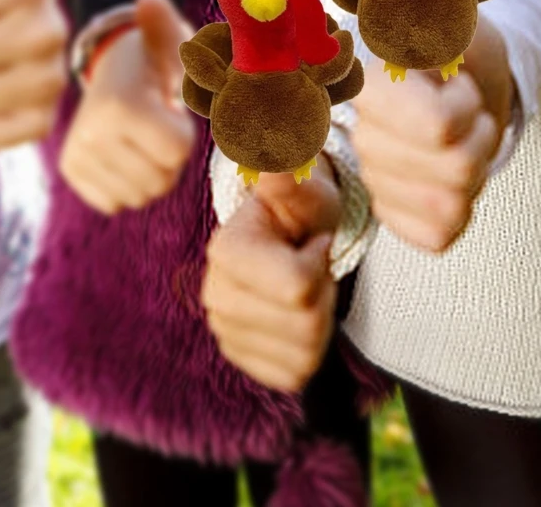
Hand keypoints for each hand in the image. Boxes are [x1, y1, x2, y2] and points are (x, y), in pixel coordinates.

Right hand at [59, 0, 194, 214]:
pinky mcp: (71, 172)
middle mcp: (90, 134)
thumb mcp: (170, 44)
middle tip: (156, 127)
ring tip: (142, 140)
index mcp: (120, 105)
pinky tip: (125, 156)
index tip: (168, 110)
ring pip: (141, 196)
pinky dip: (129, 185)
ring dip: (152, 172)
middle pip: (162, 179)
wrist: (110, 73)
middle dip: (170, 157)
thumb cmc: (153, 61)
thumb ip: (171, 29)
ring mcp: (77, 155)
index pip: (178, 151)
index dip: (184, 132)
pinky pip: (116, 203)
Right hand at [201, 158, 340, 391]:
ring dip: (320, 320)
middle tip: (315, 267)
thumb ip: (289, 177)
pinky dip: (310, 348)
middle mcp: (216, 295)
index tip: (316, 242)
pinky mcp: (242, 358)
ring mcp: (225, 331)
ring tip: (309, 288)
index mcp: (227, 251)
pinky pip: (295, 374)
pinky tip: (299, 314)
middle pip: (305, 325)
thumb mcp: (307, 189)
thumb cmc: (305, 211)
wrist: (294, 238)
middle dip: (325, 294)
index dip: (322, 264)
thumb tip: (269, 165)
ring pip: (304, 353)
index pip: (299, 287)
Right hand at [353, 29, 507, 253]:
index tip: (457, 85)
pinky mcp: (396, 217)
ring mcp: (376, 182)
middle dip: (480, 137)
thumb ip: (436, 30)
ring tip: (461, 141)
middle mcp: (362, 139)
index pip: (441, 127)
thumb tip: (416, 33)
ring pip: (453, 205)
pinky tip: (449, 177)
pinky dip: (464, 207)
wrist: (466, 88)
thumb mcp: (459, 27)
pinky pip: (442, 234)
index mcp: (371, 91)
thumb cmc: (462, 57)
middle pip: (458, 168)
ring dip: (475, 171)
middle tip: (467, 115)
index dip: (466, 107)